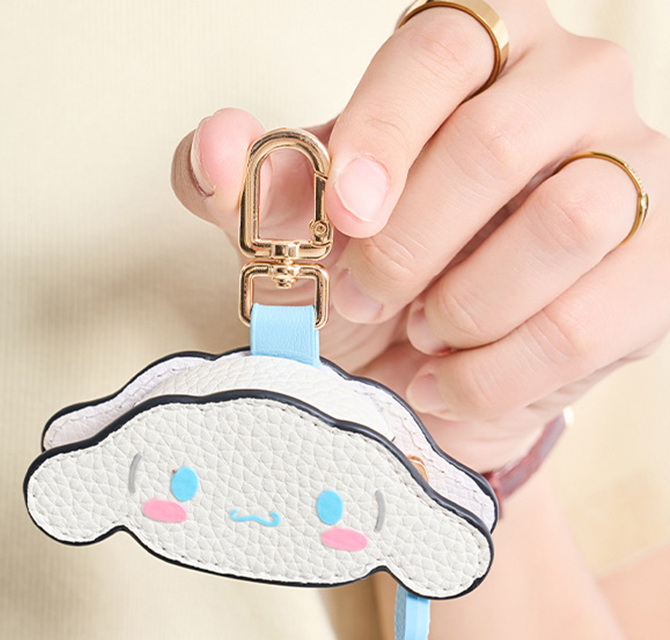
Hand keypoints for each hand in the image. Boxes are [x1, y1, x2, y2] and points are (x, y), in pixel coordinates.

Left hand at [171, 1, 669, 471]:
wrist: (430, 365)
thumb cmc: (370, 277)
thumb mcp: (299, 234)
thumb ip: (251, 189)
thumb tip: (220, 145)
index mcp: (477, 51)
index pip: (437, 51)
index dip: (381, 135)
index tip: (343, 215)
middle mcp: (569, 89)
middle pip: (499, 142)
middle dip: (410, 246)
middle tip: (365, 299)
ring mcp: (634, 170)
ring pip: (565, 223)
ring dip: (464, 305)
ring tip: (421, 334)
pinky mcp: (657, 268)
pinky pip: (584, 325)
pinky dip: (497, 373)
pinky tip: (452, 380)